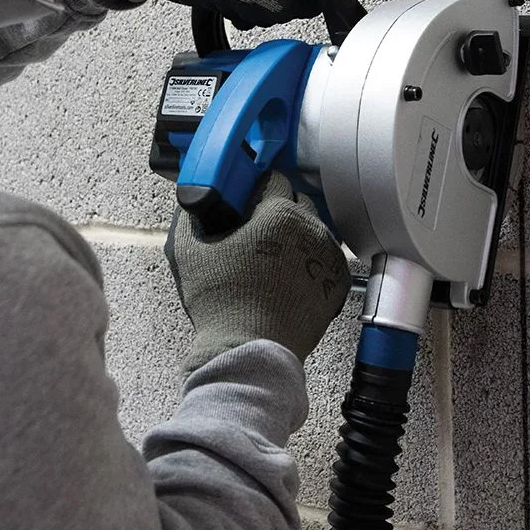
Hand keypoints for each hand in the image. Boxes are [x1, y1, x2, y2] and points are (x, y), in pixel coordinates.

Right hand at [164, 171, 350, 371]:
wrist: (248, 349)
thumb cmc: (222, 303)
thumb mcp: (191, 251)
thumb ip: (191, 217)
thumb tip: (194, 204)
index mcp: (280, 214)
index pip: (274, 180)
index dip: (256, 189)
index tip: (247, 201)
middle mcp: (312, 230)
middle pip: (298, 202)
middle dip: (279, 209)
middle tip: (257, 229)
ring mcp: (328, 258)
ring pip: (315, 230)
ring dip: (297, 234)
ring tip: (273, 255)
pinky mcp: (338, 285)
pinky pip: (326, 259)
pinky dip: (311, 260)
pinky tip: (289, 275)